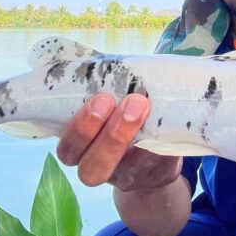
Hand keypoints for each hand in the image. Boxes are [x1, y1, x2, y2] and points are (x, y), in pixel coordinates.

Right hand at [56, 93, 181, 191]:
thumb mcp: (105, 102)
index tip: (100, 98)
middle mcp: (99, 168)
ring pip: (127, 170)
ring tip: (145, 105)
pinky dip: (163, 144)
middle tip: (129, 102)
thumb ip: (97, 87)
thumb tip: (95, 59)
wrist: (150, 151)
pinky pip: (158, 165)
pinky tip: (167, 122)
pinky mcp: (155, 176)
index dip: (79, 129)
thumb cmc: (119, 115)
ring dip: (137, 137)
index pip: (68, 149)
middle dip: (109, 136)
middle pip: (92, 169)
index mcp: (80, 149)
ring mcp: (128, 176)